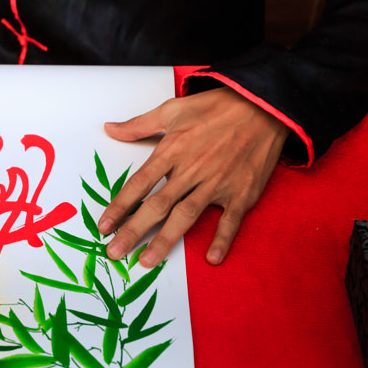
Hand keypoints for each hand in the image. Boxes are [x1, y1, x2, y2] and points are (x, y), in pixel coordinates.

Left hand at [97, 87, 288, 266]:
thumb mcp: (173, 109)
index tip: (104, 226)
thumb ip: (139, 124)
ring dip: (166, 240)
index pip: (139, 184)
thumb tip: (109, 129)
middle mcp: (191, 170)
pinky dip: (222, 239)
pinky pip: (230, 220)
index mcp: (172, 150)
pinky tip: (212, 258)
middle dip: (134, 231)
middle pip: (157, 205)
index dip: (119, 206)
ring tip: (148, 261)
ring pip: (186, 216)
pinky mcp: (241, 192)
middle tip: (115, 253)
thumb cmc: (217, 107)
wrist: (264, 106)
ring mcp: (217, 183)